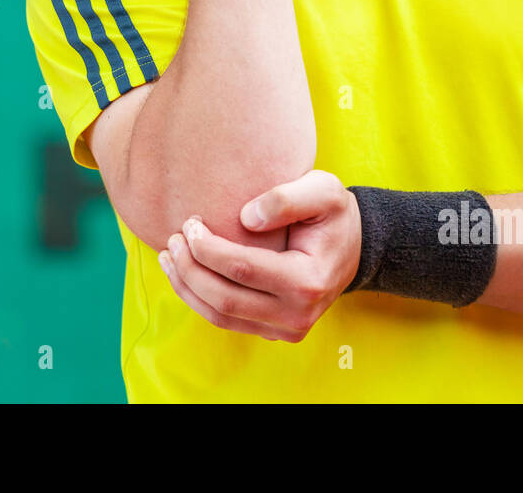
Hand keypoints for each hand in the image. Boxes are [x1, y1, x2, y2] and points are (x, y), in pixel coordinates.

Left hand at [157, 169, 361, 342]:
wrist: (354, 246)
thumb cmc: (334, 214)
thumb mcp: (323, 189)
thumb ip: (286, 198)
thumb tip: (245, 218)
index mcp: (307, 280)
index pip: (241, 268)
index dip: (206, 248)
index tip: (189, 223)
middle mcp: (297, 314)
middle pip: (224, 298)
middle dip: (189, 269)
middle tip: (173, 239)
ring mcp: (286, 329)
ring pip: (220, 316)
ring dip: (187, 288)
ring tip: (168, 257)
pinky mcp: (274, 332)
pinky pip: (227, 321)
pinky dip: (199, 299)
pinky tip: (183, 274)